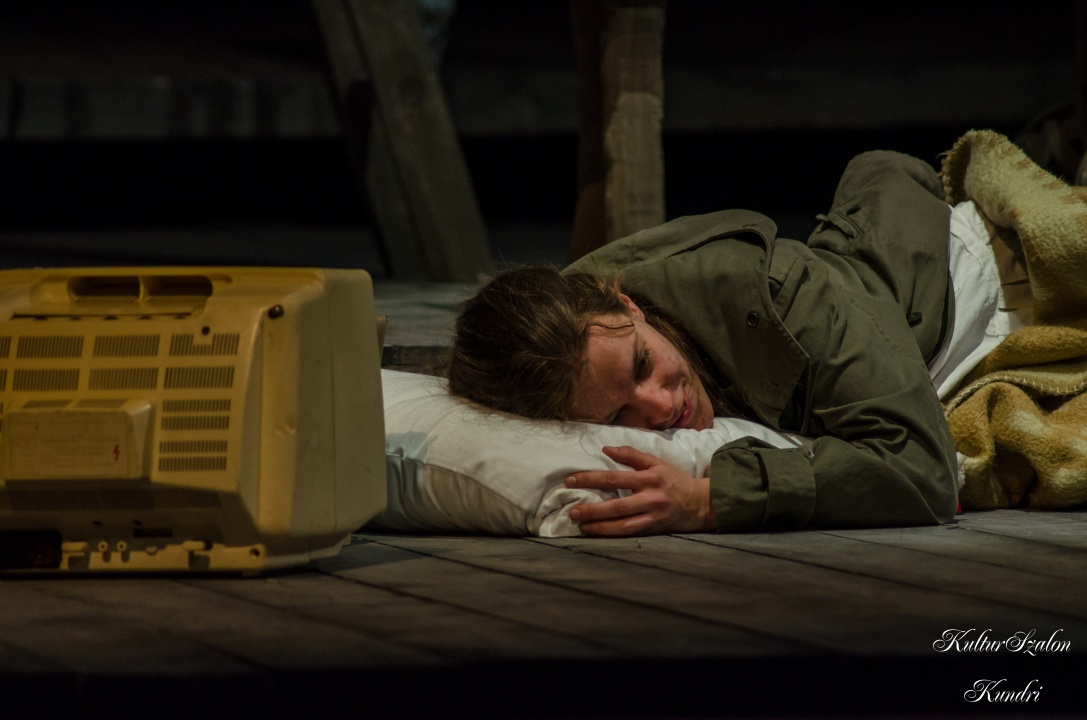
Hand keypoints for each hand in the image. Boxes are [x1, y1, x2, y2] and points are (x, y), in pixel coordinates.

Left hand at [564, 445, 716, 535]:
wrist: (701, 503)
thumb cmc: (675, 480)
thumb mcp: (656, 463)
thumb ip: (632, 455)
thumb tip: (606, 448)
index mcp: (649, 478)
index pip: (615, 478)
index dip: (591, 479)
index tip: (571, 480)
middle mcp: (650, 498)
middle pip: (617, 505)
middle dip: (593, 509)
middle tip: (572, 511)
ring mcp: (653, 516)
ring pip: (623, 525)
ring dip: (600, 526)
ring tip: (581, 526)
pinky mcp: (655, 530)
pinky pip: (631, 534)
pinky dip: (613, 535)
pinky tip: (597, 534)